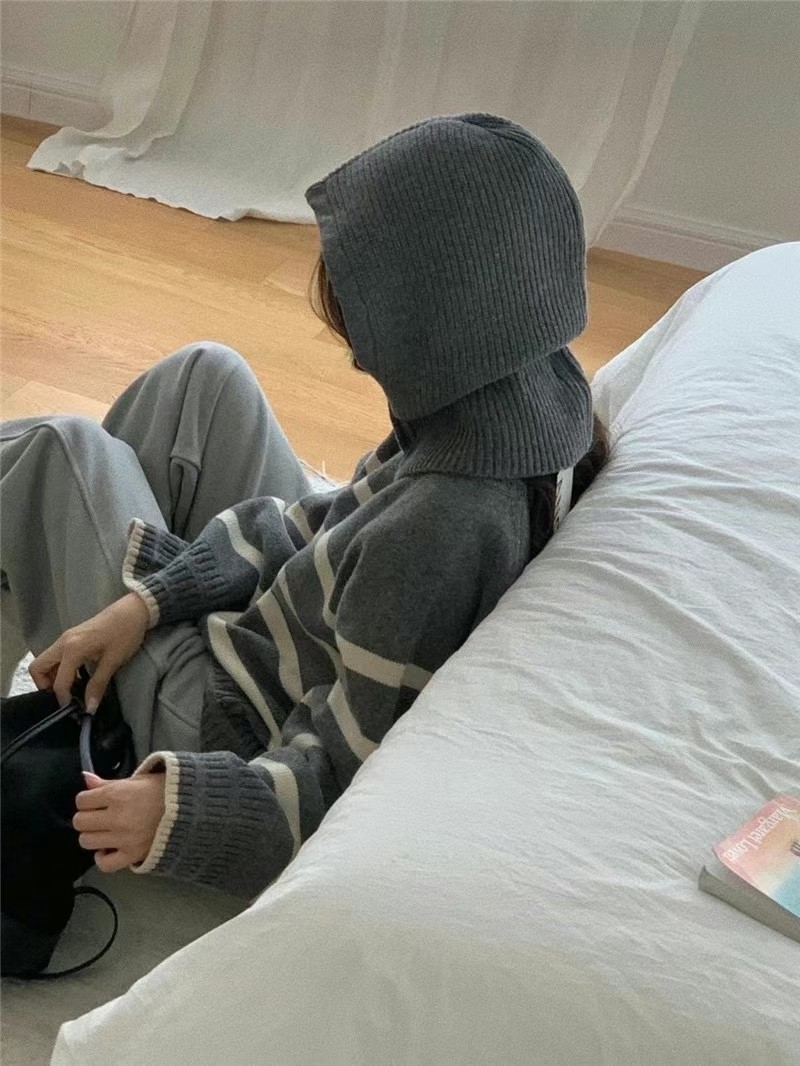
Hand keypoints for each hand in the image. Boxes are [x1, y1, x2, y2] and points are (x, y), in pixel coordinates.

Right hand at [30, 592, 149, 708]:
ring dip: (52, 676)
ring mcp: (66, 637)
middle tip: (65, 695)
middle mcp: (63, 642)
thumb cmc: (125, 634)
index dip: (63, 698)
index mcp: (72, 649)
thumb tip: (89, 708)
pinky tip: (77, 675)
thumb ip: (98, 685)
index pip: (59, 682)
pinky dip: (59, 668)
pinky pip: (56, 655)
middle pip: (38, 667)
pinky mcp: (72, 636)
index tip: (74, 709)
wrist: (134, 609)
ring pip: (46, 660)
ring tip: (73, 687)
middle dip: (45, 685)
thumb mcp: (113, 661)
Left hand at [74, 771, 165, 871]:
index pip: (82, 801)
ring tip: (106, 830)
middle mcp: (117, 817)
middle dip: (87, 817)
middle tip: (100, 815)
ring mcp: (124, 839)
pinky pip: (105, 864)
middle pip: (80, 822)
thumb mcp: (137, 780)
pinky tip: (108, 848)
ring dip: (94, 835)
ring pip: (87, 842)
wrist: (192, 808)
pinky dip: (102, 858)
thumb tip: (85, 779)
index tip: (96, 800)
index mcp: (117, 794)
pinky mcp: (133, 855)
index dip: (87, 800)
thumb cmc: (164, 789)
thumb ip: (108, 782)